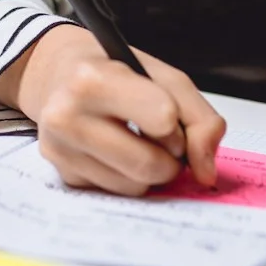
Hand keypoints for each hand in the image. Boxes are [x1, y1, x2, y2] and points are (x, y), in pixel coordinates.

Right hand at [0, 25, 225, 195]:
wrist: (59, 74)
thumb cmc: (116, 72)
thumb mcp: (164, 77)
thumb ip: (200, 119)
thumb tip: (206, 172)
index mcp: (94, 79)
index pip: (163, 118)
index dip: (176, 125)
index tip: (168, 118)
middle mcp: (67, 115)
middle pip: (150, 164)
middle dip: (169, 159)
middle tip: (161, 140)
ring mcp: (60, 149)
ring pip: (135, 186)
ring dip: (149, 172)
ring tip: (136, 143)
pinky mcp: (62, 174)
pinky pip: (116, 193)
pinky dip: (126, 177)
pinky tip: (115, 152)